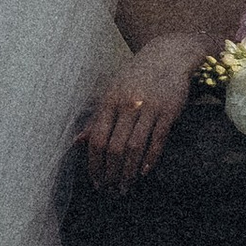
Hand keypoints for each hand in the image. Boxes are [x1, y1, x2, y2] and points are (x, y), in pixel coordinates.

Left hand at [78, 32, 198, 193]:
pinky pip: (157, 140)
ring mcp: (149, 108)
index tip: (95, 180)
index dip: (94, 163)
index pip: (97, 139)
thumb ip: (96, 118)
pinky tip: (143, 173)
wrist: (168, 55)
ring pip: (134, 147)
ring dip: (128, 172)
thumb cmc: (136, 75)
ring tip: (125, 187)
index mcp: (109, 101)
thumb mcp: (112, 91)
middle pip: (115, 147)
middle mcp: (127, 105)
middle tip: (110, 190)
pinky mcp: (168, 111)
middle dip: (111, 173)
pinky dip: (149, 159)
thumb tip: (77, 142)